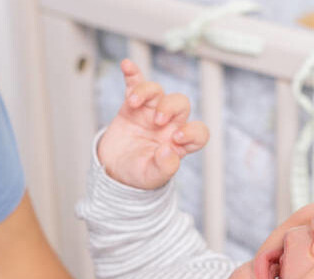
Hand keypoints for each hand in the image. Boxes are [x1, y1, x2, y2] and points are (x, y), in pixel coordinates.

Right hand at [97, 59, 209, 189]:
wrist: (114, 169)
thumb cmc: (138, 173)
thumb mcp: (151, 177)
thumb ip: (164, 168)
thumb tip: (170, 151)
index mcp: (179, 143)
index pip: (199, 132)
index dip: (193, 132)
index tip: (176, 139)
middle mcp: (169, 124)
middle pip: (181, 103)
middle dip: (171, 107)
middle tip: (157, 121)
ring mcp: (151, 112)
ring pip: (158, 91)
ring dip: (147, 92)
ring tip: (134, 103)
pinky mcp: (132, 105)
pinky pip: (136, 84)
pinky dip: (132, 73)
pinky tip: (127, 65)